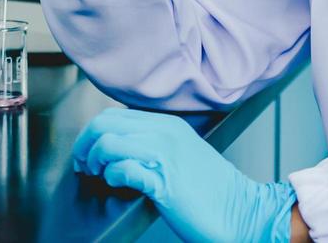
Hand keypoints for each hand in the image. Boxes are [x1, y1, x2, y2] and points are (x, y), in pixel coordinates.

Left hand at [73, 108, 295, 242]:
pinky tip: (117, 184)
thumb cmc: (214, 191)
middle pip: (105, 123)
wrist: (243, 212)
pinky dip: (112, 177)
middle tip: (85, 165)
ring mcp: (165, 155)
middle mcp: (165, 133)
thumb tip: (122, 148)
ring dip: (95, 161)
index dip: (92, 134)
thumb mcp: (184, 154)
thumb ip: (156, 144)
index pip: (114, 114)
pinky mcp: (164, 181)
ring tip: (98, 176)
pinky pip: (123, 169)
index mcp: (168, 124)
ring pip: (109, 142)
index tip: (88, 152)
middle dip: (85, 145)